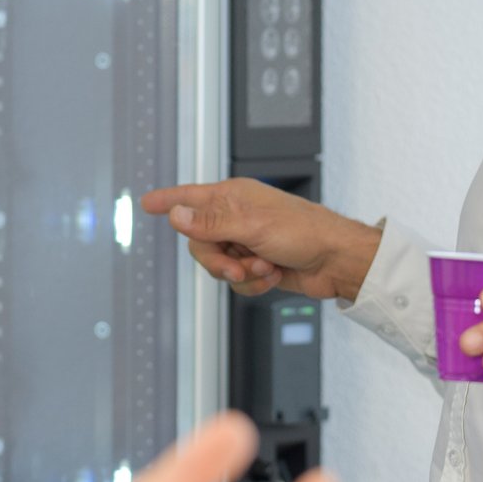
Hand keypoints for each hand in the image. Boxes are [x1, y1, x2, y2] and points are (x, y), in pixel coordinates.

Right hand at [140, 179, 379, 300]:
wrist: (336, 262)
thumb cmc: (304, 231)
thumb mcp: (252, 224)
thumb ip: (211, 222)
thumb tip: (177, 214)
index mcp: (233, 197)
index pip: (190, 197)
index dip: (168, 201)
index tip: (146, 203)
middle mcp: (236, 218)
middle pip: (199, 243)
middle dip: (216, 260)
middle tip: (236, 266)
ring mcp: (246, 243)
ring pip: (216, 265)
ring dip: (239, 273)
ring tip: (264, 268)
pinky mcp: (256, 265)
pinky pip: (236, 281)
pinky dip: (252, 284)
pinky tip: (272, 276)